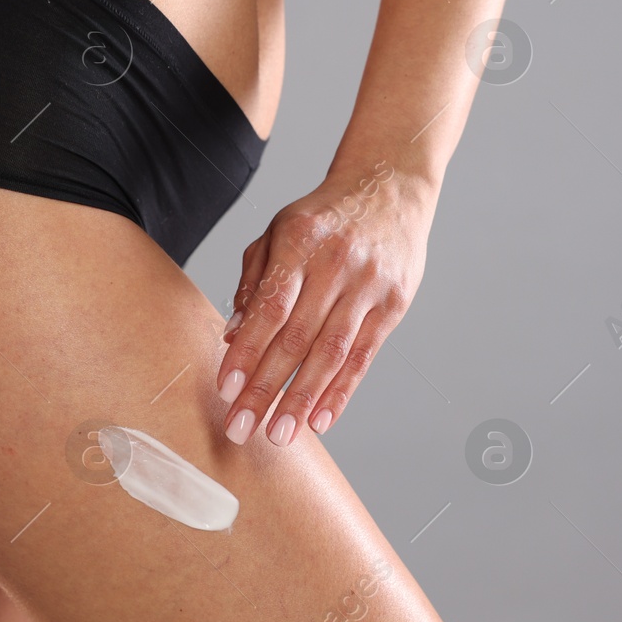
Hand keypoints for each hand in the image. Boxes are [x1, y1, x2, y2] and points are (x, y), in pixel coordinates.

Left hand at [216, 161, 431, 445]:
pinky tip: (320, 419)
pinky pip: (364, 356)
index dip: (248, 352)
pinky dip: (341, 391)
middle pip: (297, 338)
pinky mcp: (394, 304)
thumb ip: (254, 279)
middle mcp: (336, 264)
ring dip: (302, 399)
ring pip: (332, 353)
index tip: (227, 389)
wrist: (390, 187)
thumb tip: (233, 336)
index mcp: (301, 242)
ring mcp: (369, 286)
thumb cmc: (324, 216)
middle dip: (267, 388)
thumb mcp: (279, 230)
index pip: (270, 307)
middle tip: (242, 427)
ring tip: (280, 434)